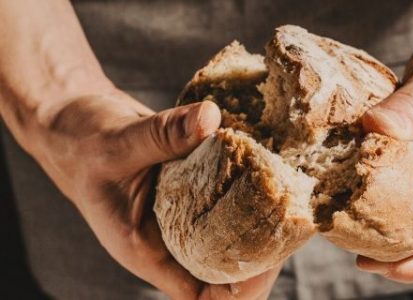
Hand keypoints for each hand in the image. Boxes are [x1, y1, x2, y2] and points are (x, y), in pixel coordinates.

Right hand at [32, 89, 278, 298]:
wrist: (74, 123)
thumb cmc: (82, 143)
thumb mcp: (117, 141)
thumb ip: (162, 134)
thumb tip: (210, 119)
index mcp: (147, 250)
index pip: (200, 295)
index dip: (238, 290)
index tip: (269, 259)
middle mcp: (171, 238)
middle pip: (227, 268)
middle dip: (263, 252)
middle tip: (291, 217)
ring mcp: (184, 213)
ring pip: (231, 232)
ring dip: (261, 218)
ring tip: (289, 193)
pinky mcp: (193, 187)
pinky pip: (227, 196)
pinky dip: (248, 185)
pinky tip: (271, 164)